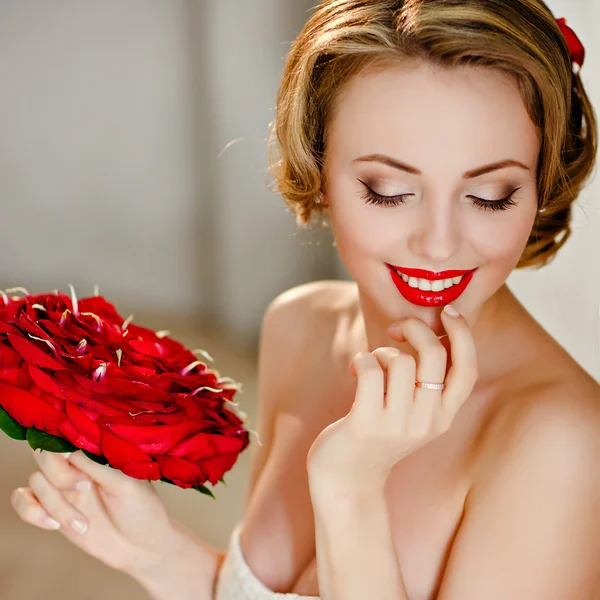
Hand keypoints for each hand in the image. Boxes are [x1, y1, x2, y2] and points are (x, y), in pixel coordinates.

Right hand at [10, 449, 177, 576]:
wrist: (141, 546)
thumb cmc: (142, 509)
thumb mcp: (126, 484)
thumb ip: (97, 466)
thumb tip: (70, 448)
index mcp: (98, 452)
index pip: (68, 433)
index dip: (63, 442)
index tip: (75, 456)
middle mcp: (77, 465)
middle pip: (45, 453)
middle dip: (59, 472)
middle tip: (84, 488)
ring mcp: (62, 487)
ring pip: (36, 480)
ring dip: (56, 504)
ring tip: (83, 522)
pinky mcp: (52, 509)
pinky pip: (22, 501)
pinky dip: (32, 513)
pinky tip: (55, 525)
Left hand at [306, 306, 477, 491]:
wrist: (346, 480)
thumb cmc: (377, 435)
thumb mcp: (414, 414)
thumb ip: (426, 382)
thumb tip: (429, 332)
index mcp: (444, 416)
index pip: (467, 369)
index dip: (463, 334)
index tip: (447, 311)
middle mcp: (427, 421)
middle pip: (434, 354)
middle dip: (414, 327)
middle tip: (395, 329)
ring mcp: (398, 425)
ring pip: (398, 360)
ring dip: (380, 352)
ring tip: (370, 366)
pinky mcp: (367, 423)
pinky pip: (369, 369)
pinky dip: (360, 360)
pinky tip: (354, 370)